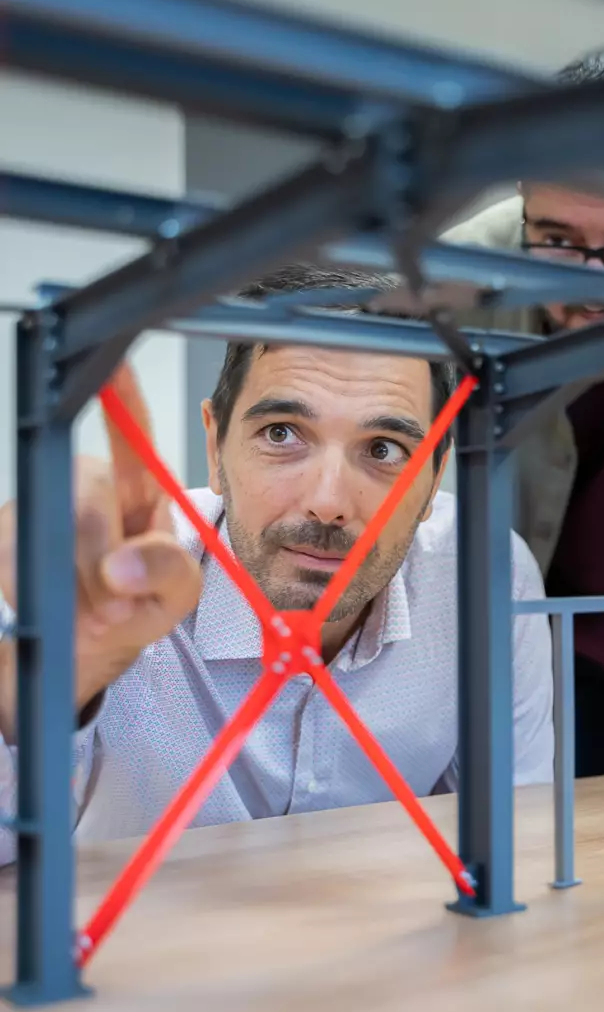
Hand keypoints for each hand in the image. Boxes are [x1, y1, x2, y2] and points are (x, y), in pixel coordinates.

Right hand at [0, 362, 202, 739]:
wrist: (88, 646)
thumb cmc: (138, 604)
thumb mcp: (177, 593)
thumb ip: (168, 571)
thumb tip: (121, 566)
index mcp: (140, 488)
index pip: (134, 435)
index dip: (123, 398)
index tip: (114, 365)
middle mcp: (87, 484)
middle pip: (86, 504)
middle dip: (103, 567)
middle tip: (118, 608)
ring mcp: (40, 506)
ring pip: (46, 535)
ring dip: (73, 590)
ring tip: (94, 617)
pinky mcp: (6, 533)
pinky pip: (10, 559)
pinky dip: (35, 596)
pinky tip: (55, 610)